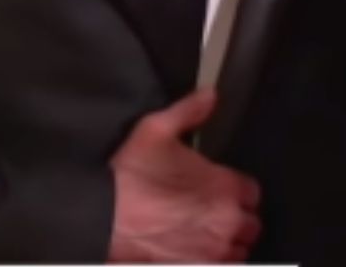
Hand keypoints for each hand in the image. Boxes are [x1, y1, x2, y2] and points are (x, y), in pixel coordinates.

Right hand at [108, 90, 260, 262]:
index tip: (218, 192)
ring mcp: (211, 252)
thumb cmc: (126, 177)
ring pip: (236, 252)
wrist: (95, 219)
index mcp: (226, 187)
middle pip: (249, 225)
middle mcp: (226, 222)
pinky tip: (193, 256)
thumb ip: (189, 112)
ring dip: (225, 246)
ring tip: (203, 240)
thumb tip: (210, 96)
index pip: (251, 192)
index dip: (235, 192)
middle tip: (210, 217)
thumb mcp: (154, 130)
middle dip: (235, 221)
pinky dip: (210, 263)